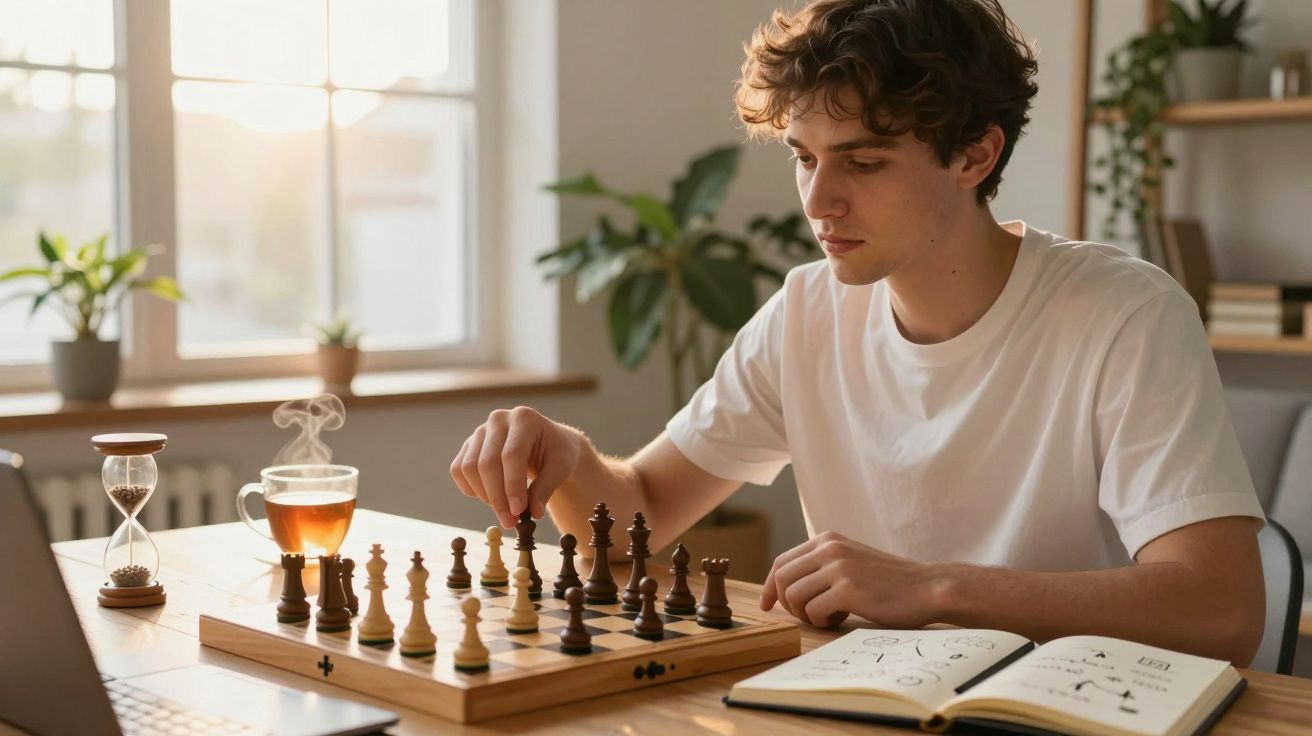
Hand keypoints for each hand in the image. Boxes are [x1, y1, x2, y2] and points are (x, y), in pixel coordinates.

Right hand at [449, 406, 584, 527]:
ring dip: (484, 496)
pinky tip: (490, 498)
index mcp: (525, 419)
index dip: (513, 486)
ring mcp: (481, 430)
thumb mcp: (560, 468)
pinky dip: (471, 489)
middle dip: (497, 497)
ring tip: (504, 510)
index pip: (512, 455)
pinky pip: (459, 470)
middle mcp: (499, 419)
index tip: (518, 512)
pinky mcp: (469, 444)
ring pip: (469, 468)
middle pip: (487, 463)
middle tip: (509, 521)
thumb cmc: (556, 453)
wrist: (547, 443)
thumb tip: (532, 513)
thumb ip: (546, 488)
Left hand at [760, 531, 943, 628]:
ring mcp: (838, 567)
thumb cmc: (889, 581)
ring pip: (793, 596)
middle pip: (781, 579)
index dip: (768, 586)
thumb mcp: (850, 560)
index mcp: (827, 539)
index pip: (781, 561)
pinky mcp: (848, 589)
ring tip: (831, 615)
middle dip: (787, 604)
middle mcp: (829, 548)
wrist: (926, 587)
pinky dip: (822, 621)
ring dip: (806, 614)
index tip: (767, 606)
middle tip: (809, 615)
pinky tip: (841, 618)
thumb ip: (822, 565)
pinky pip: (813, 611)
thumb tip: (785, 586)